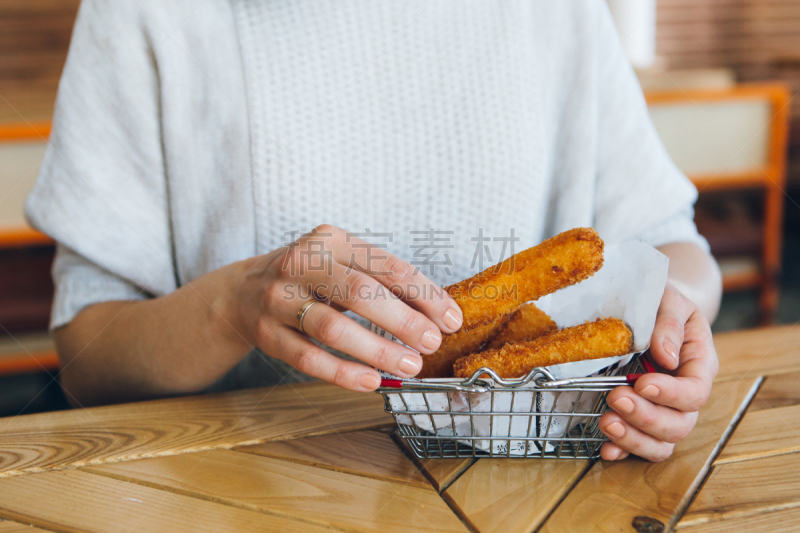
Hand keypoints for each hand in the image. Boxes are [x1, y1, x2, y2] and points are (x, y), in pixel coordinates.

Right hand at [225, 225, 461, 391]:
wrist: (242, 291)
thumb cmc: (311, 278)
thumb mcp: (342, 263)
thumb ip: (382, 281)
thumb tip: (437, 315)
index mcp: (331, 240)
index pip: (386, 265)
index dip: (424, 293)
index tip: (451, 319)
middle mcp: (301, 263)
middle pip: (359, 293)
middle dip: (403, 321)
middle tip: (432, 344)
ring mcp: (279, 298)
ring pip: (332, 329)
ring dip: (376, 350)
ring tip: (409, 365)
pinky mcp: (267, 333)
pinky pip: (308, 358)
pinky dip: (342, 373)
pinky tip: (371, 382)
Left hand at [598, 283, 718, 461]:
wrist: (649, 306)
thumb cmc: (660, 301)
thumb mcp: (668, 300)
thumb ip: (668, 323)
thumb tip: (667, 355)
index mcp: (698, 364)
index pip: (695, 391)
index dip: (671, 394)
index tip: (642, 383)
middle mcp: (684, 393)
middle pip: (680, 424)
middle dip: (647, 417)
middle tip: (615, 398)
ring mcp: (664, 409)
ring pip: (663, 443)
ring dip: (635, 438)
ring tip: (607, 422)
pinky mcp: (640, 417)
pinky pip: (640, 445)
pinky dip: (624, 450)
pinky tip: (606, 450)